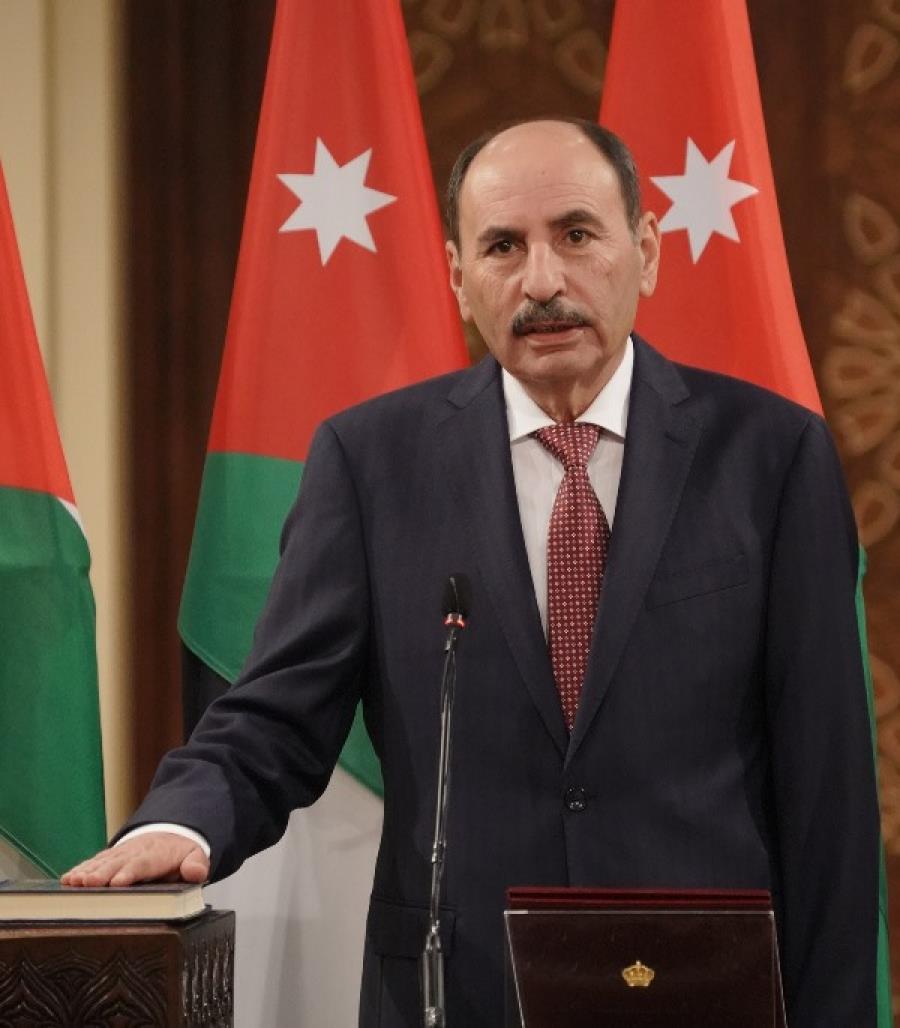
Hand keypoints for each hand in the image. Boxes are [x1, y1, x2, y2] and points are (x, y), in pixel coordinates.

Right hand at [60, 832, 209, 886]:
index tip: (117, 883)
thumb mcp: (195, 855)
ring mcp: (120, 854)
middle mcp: (135, 852)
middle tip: (87, 884)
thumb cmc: (181, 852)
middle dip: (101, 874)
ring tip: (73, 882)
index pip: (143, 864)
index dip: (129, 873)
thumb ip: (197, 864)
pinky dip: (81, 870)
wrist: (170, 833)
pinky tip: (68, 879)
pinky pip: (94, 862)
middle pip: (117, 864)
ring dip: (86, 872)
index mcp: (156, 854)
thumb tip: (196, 872)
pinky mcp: (110, 858)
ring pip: (102, 863)